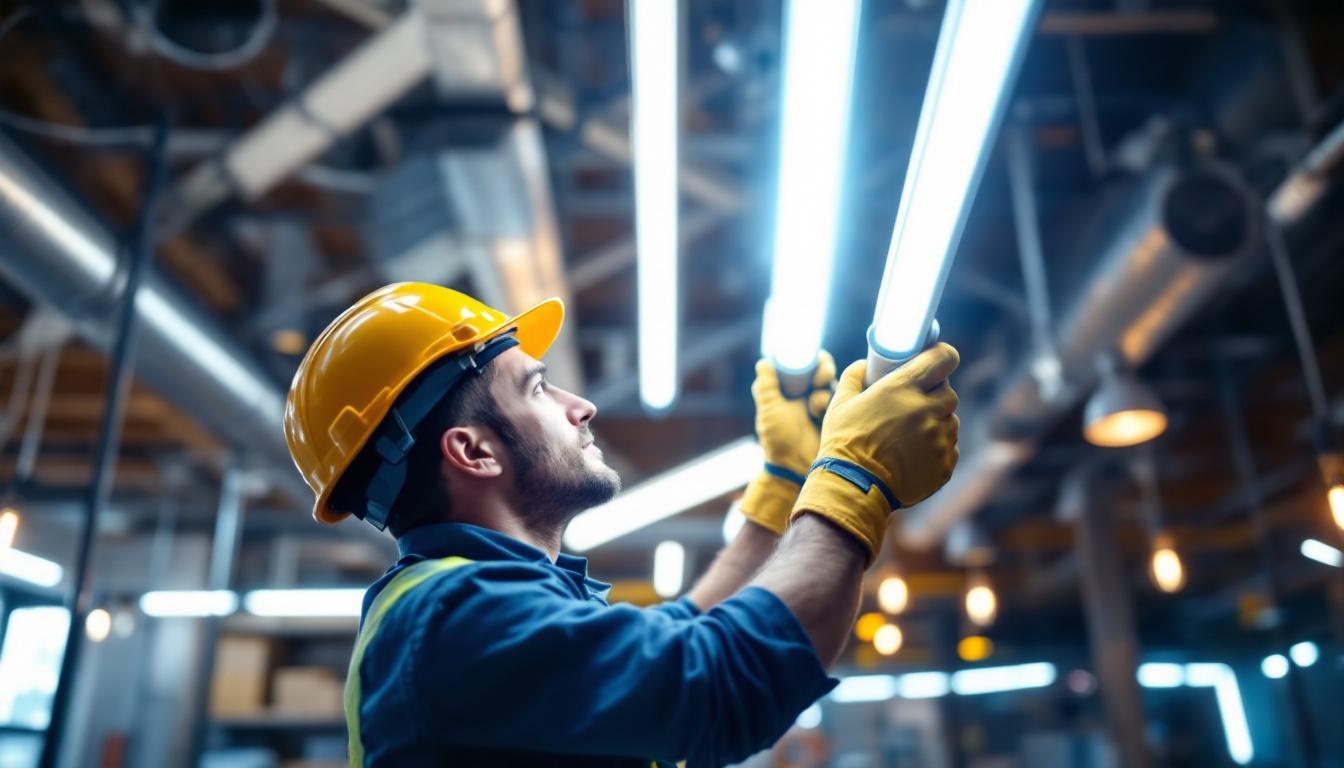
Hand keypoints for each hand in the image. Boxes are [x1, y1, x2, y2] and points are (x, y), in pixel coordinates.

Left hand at [753, 351, 835, 476]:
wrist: (794, 468)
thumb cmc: (778, 439)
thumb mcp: (769, 410)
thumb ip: (766, 386)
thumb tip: (764, 361)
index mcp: (793, 389)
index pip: (807, 364)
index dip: (813, 359)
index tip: (812, 362)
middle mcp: (810, 395)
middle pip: (824, 370)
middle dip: (825, 367)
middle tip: (822, 376)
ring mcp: (825, 406)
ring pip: (834, 384)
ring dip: (827, 387)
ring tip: (816, 402)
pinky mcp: (839, 417)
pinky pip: (843, 402)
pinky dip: (834, 402)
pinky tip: (819, 414)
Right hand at [791, 343, 960, 562]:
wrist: (853, 488)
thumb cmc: (844, 443)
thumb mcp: (840, 403)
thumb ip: (854, 376)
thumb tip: (865, 365)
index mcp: (903, 388)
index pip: (944, 358)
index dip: (942, 357)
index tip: (936, 360)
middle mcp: (927, 410)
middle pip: (949, 393)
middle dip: (936, 395)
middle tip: (915, 405)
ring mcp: (939, 439)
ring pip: (950, 423)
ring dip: (936, 424)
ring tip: (911, 436)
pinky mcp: (944, 465)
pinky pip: (949, 450)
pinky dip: (936, 450)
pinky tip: (914, 457)